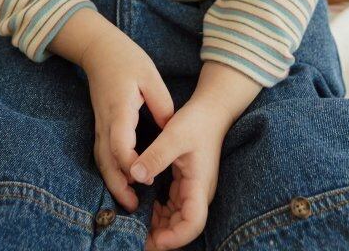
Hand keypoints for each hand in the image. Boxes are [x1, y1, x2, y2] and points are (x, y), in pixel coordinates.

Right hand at [81, 29, 174, 211]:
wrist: (98, 49)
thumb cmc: (126, 59)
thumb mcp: (150, 77)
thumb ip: (161, 105)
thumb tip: (171, 132)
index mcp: (119, 110)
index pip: (119, 145)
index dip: (131, 165)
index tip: (146, 179)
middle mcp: (105, 122)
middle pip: (105, 161)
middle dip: (117, 186)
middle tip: (132, 207)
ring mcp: (99, 125)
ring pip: (101, 160)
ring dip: (113, 182)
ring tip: (129, 202)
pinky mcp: (101, 125)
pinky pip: (102, 153)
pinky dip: (111, 170)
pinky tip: (124, 181)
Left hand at [129, 95, 232, 250]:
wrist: (211, 111)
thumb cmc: (197, 121)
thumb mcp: (174, 134)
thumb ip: (156, 155)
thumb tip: (136, 174)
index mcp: (199, 184)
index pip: (193, 222)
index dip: (176, 236)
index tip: (156, 239)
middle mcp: (199, 192)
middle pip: (184, 227)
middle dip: (163, 238)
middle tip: (138, 241)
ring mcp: (193, 190)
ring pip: (177, 219)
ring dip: (160, 228)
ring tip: (138, 229)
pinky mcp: (187, 184)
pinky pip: (173, 207)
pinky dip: (160, 214)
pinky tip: (145, 211)